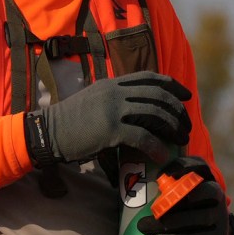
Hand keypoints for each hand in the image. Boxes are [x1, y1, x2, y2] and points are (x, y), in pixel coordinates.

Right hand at [35, 72, 191, 165]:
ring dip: (173, 128)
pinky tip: (164, 156)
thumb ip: (113, 100)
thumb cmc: (68, 122)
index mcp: (112, 83)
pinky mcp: (110, 129)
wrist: (47, 132)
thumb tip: (133, 111)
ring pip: (155, 114)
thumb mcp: (93, 100)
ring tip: (182, 141)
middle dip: (177, 110)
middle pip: (157, 95)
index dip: (172, 85)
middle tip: (187, 126)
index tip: (186, 95)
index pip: (150, 78)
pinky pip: (143, 137)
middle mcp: (115, 92)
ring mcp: (113, 109)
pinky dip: (157, 147)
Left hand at [136, 159, 232, 234]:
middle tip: (153, 206)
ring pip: (199, 217)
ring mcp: (220, 216)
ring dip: (170, 223)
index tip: (163, 174)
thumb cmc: (184, 211)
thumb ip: (164, 187)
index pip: (200, 165)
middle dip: (178, 197)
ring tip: (144, 227)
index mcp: (206, 179)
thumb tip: (131, 181)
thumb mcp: (178, 195)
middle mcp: (217, 195)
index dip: (184, 166)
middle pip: (205, 190)